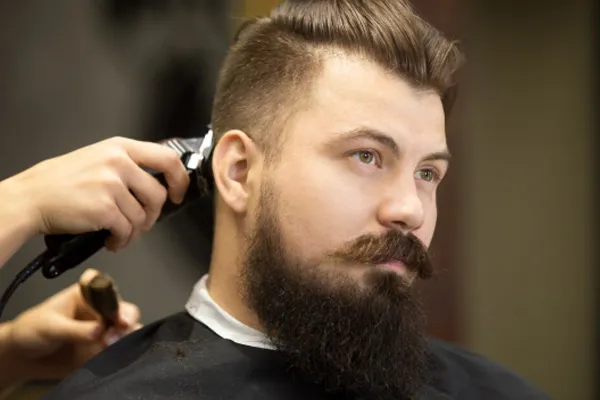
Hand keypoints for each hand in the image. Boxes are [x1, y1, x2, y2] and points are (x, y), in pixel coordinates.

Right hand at [1, 136, 189, 250]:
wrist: (30, 197)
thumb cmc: (61, 182)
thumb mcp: (98, 158)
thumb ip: (127, 165)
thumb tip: (157, 183)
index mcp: (120, 147)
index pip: (167, 158)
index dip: (180, 179)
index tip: (177, 194)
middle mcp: (118, 162)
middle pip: (158, 194)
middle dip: (153, 215)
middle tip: (141, 224)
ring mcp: (111, 184)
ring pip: (142, 216)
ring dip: (135, 232)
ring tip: (120, 235)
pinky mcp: (104, 208)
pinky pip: (127, 230)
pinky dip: (123, 241)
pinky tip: (112, 241)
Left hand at [4, 269, 141, 381]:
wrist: (24, 357)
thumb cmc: (32, 331)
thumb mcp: (50, 327)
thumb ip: (75, 329)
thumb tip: (100, 330)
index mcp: (86, 295)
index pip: (107, 290)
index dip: (116, 299)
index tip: (117, 313)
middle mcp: (99, 310)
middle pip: (124, 309)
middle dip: (126, 319)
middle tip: (120, 330)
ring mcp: (103, 329)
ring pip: (127, 329)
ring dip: (126, 336)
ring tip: (113, 345)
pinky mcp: (103, 348)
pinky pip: (120, 349)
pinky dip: (122, 352)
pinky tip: (116, 355)